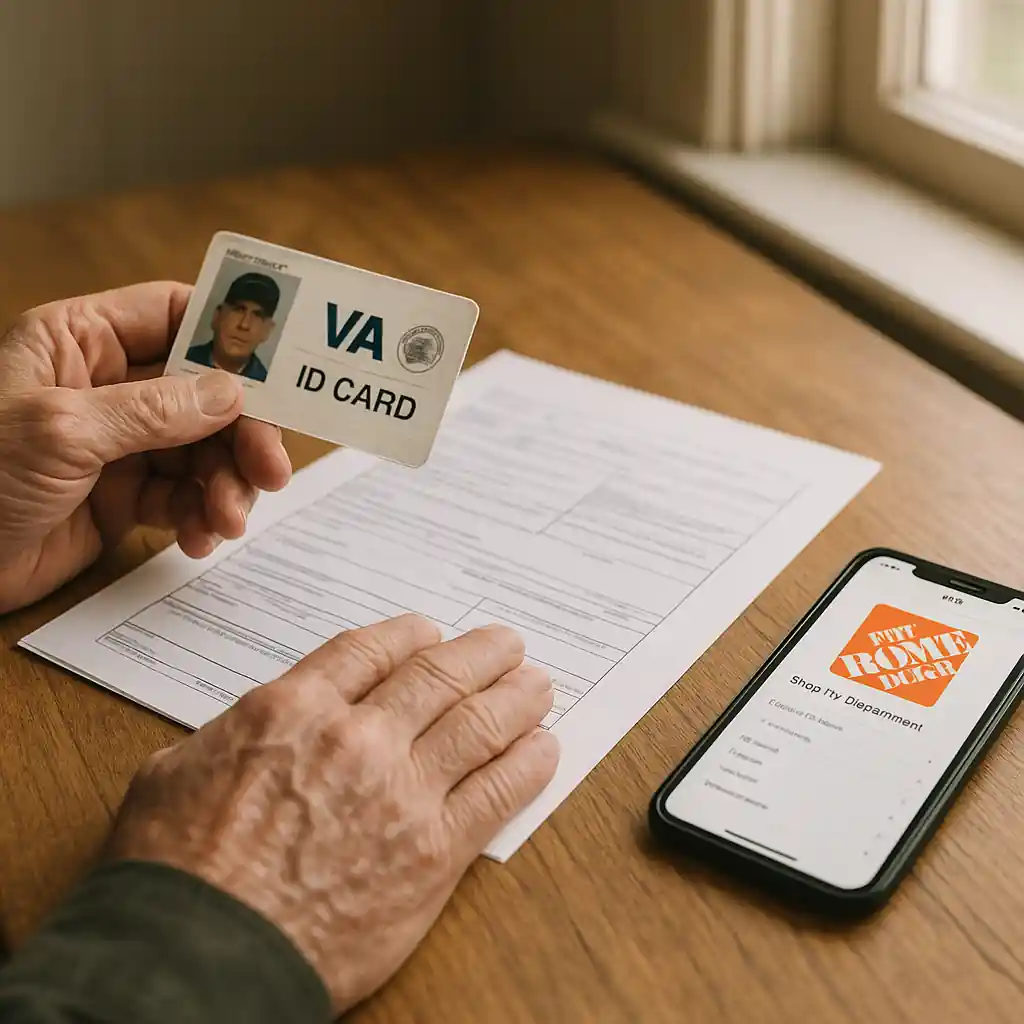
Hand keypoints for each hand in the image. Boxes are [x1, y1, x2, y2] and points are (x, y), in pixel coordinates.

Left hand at [0, 283, 291, 612]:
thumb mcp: (62, 431)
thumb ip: (152, 410)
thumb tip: (231, 393)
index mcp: (79, 341)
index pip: (175, 316)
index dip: (229, 340)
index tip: (279, 375)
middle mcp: (106, 385)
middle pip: (205, 393)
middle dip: (242, 434)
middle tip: (270, 472)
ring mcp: (118, 443)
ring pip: (203, 450)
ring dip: (226, 486)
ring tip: (226, 521)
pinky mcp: (122, 496)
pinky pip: (183, 497)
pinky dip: (201, 518)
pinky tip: (199, 540)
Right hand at [106, 615, 559, 1013]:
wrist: (197, 959)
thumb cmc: (173, 872)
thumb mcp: (177, 771)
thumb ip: (236, 734)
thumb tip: (263, 726)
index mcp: (293, 709)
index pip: (371, 649)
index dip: (410, 636)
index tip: (430, 633)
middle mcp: (357, 737)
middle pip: (438, 675)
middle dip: (481, 654)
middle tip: (507, 645)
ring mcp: (402, 792)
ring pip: (479, 723)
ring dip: (517, 698)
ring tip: (538, 685)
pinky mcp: (434, 853)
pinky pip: (498, 794)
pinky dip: (529, 765)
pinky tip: (544, 749)